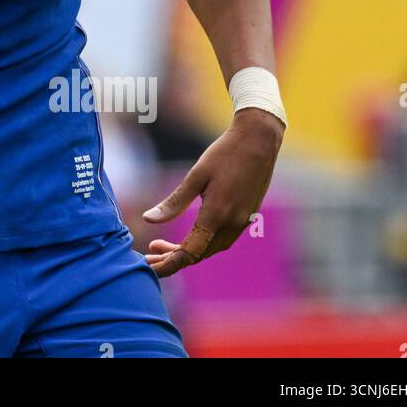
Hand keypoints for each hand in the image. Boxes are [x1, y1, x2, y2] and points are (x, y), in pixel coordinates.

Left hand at [141, 107, 283, 277]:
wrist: (258, 141)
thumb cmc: (224, 154)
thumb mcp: (196, 176)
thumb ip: (174, 202)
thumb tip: (148, 219)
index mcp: (217, 216)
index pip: (190, 253)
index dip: (168, 263)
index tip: (149, 265)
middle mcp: (232, 224)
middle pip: (200, 254)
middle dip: (173, 258)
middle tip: (150, 252)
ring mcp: (242, 222)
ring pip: (212, 249)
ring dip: (189, 252)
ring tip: (163, 246)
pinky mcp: (247, 216)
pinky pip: (223, 240)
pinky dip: (204, 244)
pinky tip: (191, 235)